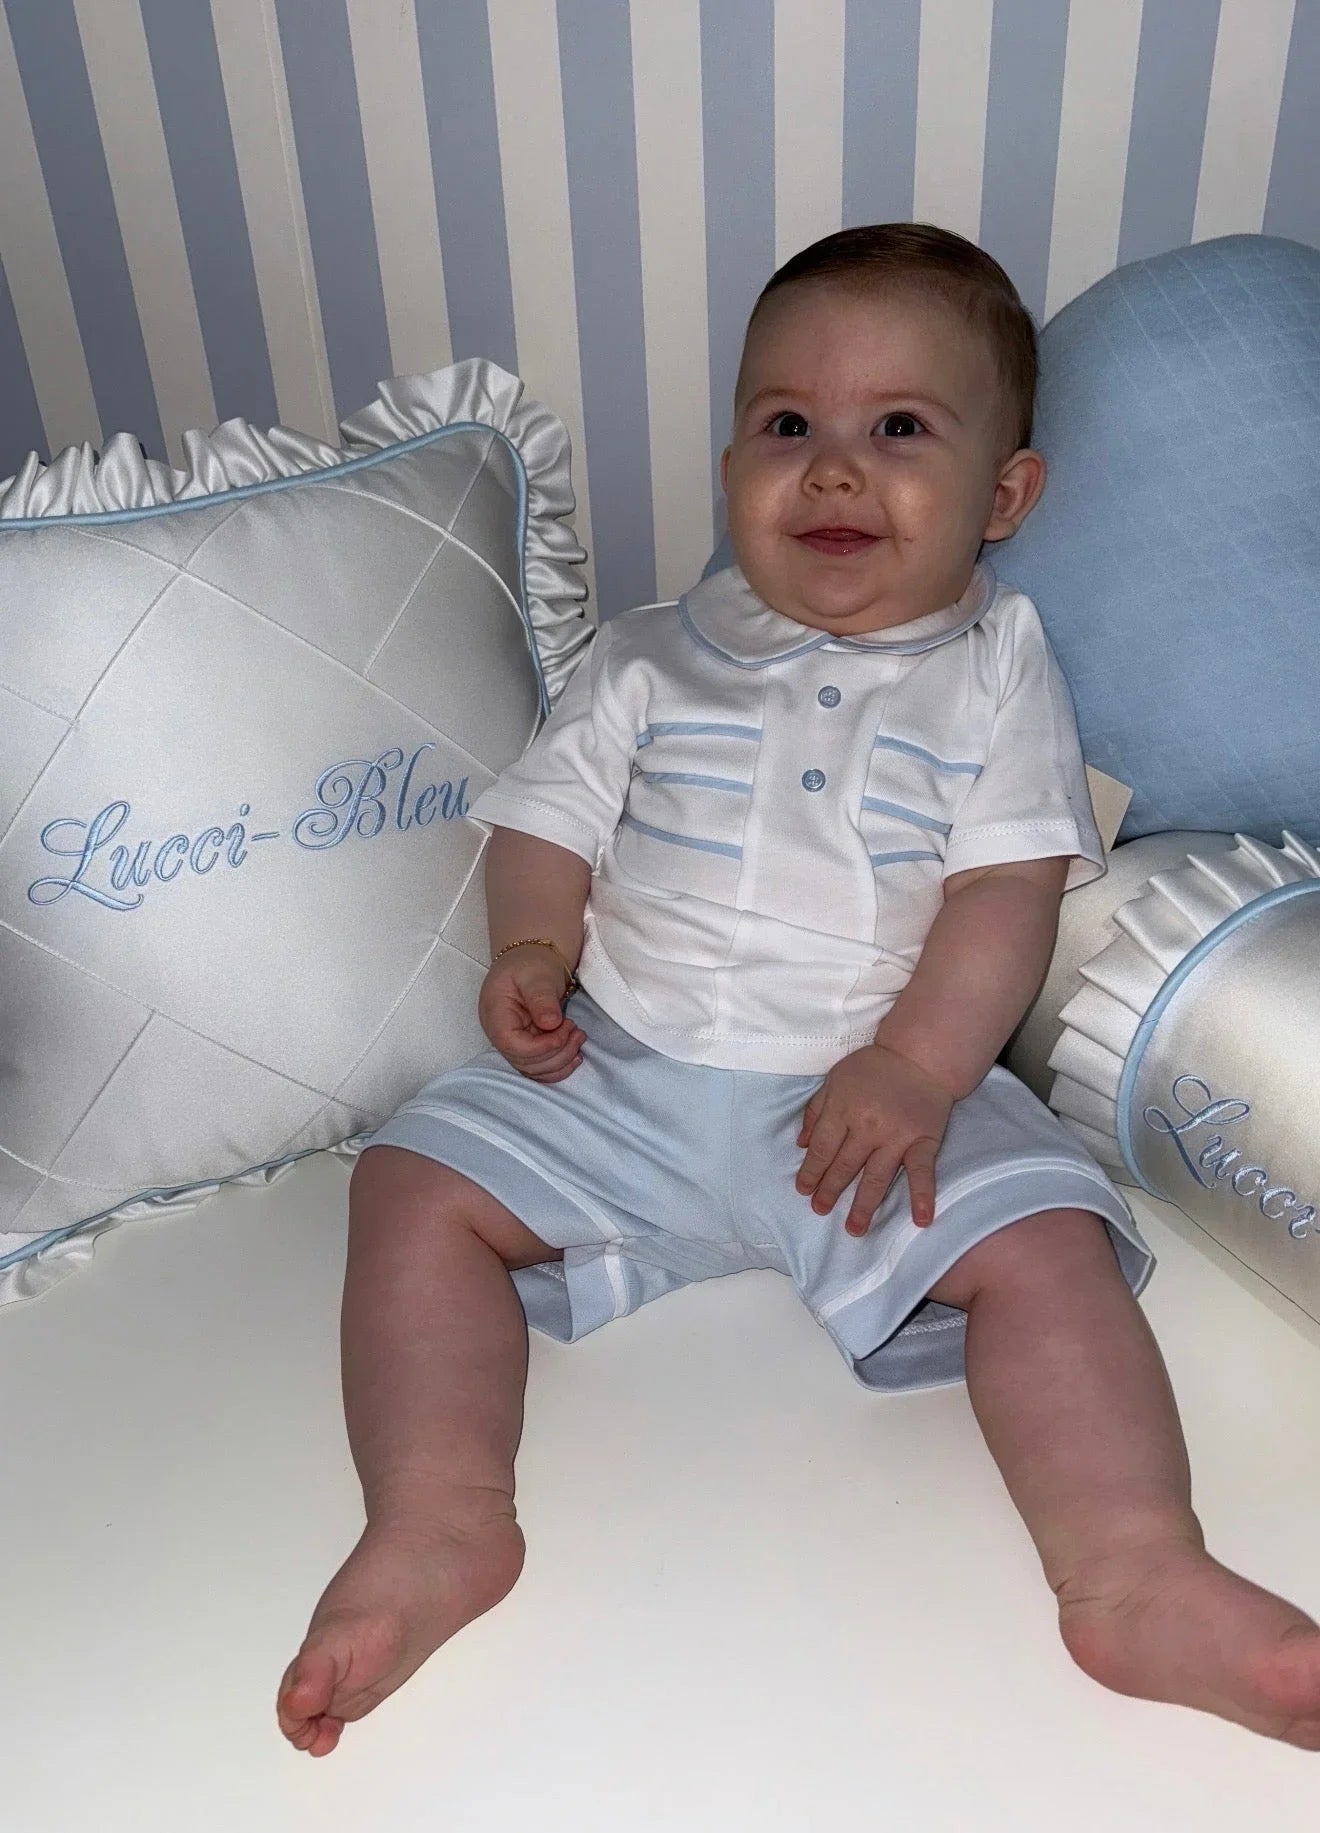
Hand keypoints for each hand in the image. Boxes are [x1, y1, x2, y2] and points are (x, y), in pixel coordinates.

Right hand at [478, 945, 583, 1081]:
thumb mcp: (536, 974)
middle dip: (556, 1052)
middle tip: (577, 1030)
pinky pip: (540, 1068)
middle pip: (524, 1061)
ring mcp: (512, 1043)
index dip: (540, 1047)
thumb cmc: (530, 963)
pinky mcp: (526, 1047)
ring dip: (561, 1060)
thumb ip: (541, 998)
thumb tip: (551, 1023)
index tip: (564, 1030)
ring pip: (534, 1070)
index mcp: (496, 1014)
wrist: (530, 960)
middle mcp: (500, 1034)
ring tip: (578, 1037)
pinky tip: (575, 1055)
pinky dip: (559, 1067)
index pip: (512, 1045)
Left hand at [796, 1043, 954, 1236]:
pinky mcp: (923, 1141)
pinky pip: (922, 1172)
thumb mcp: (835, 1079)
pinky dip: (922, 1196)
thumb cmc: (874, 1067)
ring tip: (854, 1229)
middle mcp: (867, 1126)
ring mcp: (896, 1136)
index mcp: (843, 1109)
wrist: (920, 1056)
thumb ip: (816, 1110)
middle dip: (830, 1190)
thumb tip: (802, 1144)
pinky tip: (921, 1220)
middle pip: (844, 1166)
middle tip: (820, 1209)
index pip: (822, 1149)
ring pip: (876, 1177)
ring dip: (864, 1206)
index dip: (811, 1172)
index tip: (804, 1190)